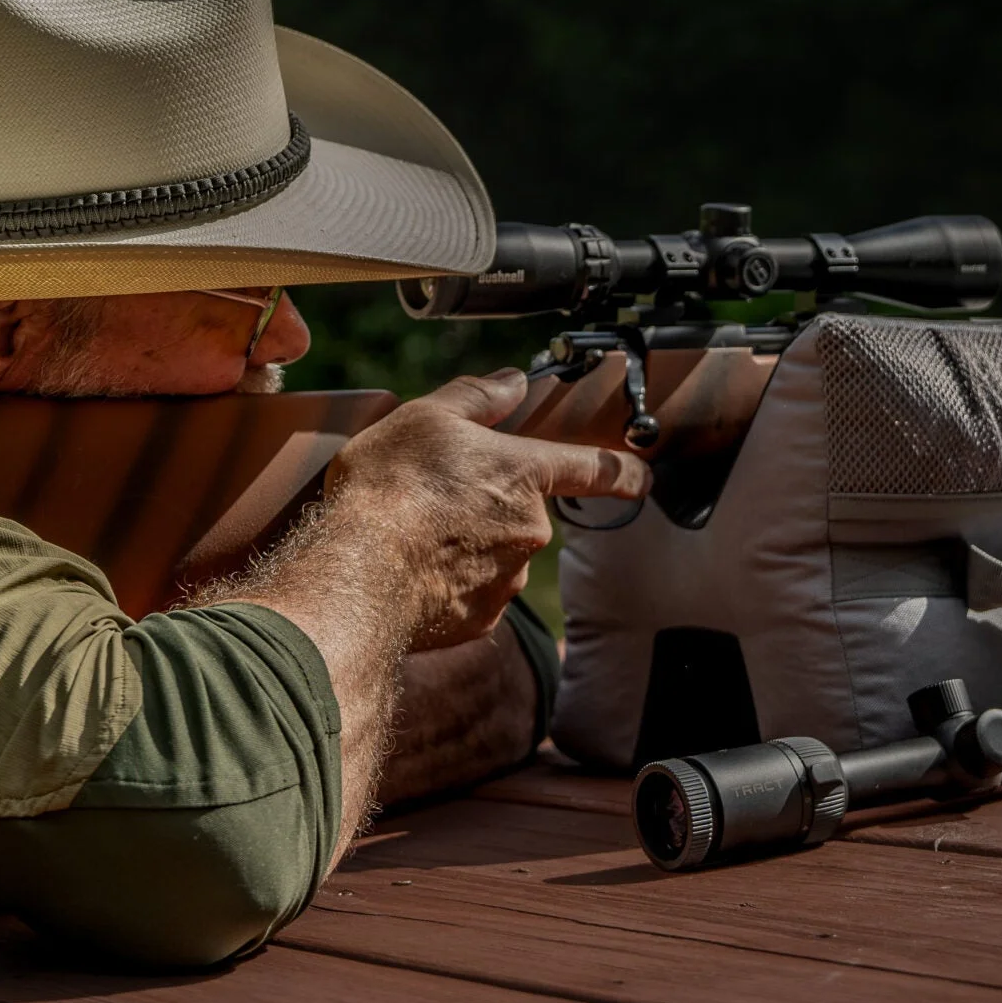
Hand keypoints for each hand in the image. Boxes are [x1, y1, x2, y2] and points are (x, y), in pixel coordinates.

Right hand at [325, 368, 646, 650]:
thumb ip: (477, 396)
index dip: (623, 472)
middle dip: (488, 507)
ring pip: (496, 556)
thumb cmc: (393, 487)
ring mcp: (508, 579)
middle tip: (434, 500)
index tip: (642, 478)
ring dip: (466, 547)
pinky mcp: (481, 620)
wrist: (359, 572)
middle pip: (521, 512)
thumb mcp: (427, 417)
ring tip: (413, 538)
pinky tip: (413, 572)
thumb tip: (513, 382)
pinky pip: (473, 596)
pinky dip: (449, 584)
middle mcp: (530, 529)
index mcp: (525, 473)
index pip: (594, 469)